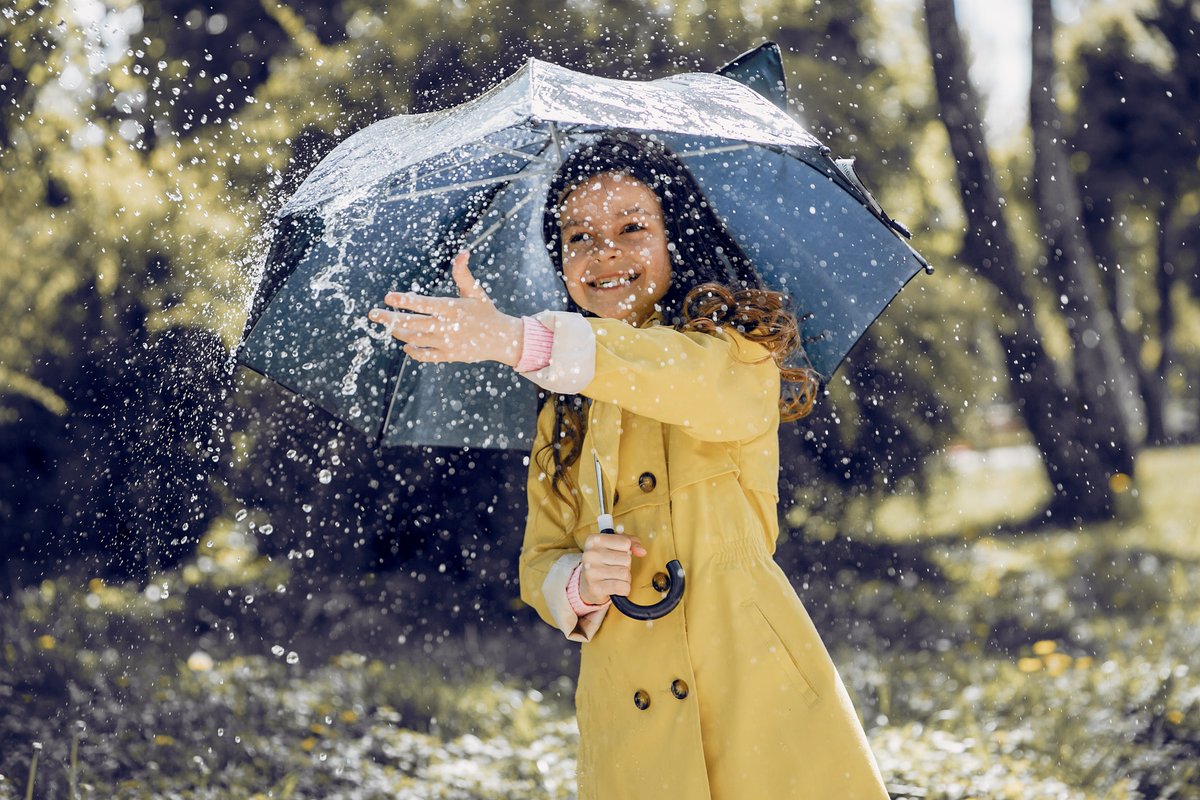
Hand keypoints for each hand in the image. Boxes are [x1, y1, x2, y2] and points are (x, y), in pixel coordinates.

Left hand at [367, 251, 523, 366]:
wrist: (502, 339)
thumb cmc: (486, 312)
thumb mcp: (475, 292)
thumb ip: (463, 274)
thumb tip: (462, 252)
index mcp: (451, 308)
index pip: (423, 304)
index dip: (404, 300)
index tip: (388, 297)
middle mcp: (446, 326)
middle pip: (412, 323)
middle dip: (390, 318)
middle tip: (373, 314)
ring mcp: (446, 342)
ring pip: (415, 338)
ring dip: (399, 332)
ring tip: (389, 326)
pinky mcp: (449, 355)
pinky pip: (426, 355)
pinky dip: (414, 351)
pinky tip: (406, 345)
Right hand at [579, 533, 646, 604]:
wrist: (587, 584)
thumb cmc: (603, 562)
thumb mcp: (615, 546)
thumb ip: (631, 543)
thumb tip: (642, 551)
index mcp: (594, 540)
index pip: (625, 542)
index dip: (626, 550)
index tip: (617, 553)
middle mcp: (590, 554)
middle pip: (626, 559)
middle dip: (626, 566)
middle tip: (615, 567)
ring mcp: (591, 571)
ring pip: (625, 574)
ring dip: (625, 578)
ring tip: (615, 577)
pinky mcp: (595, 588)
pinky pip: (622, 587)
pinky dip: (624, 589)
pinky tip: (615, 586)